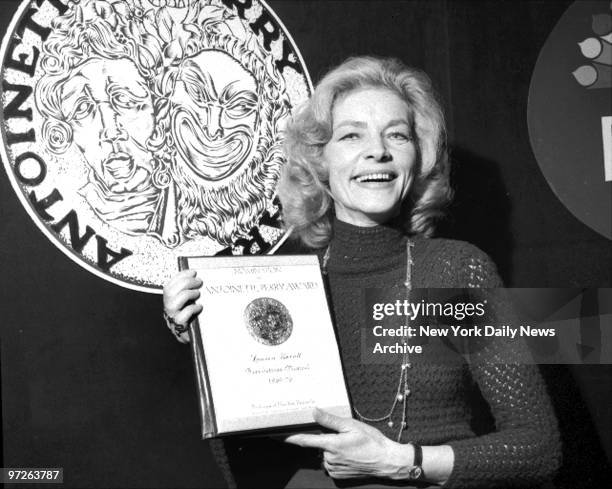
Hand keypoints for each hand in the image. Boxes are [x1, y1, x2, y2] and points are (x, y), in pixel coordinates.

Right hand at [162, 269, 202, 343]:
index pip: (169, 286)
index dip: (180, 276)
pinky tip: (200, 307)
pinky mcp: (180, 330)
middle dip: (185, 283)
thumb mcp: (195, 303)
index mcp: (170, 302)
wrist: (201, 340)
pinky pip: (180, 317)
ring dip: (186, 294)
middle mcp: (168, 311)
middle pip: (169, 292)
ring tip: (198, 293)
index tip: (193, 271)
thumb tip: (201, 278)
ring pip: (171, 303)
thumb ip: (194, 292)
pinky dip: (191, 309)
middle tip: (199, 282)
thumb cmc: (199, 319)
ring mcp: (172, 321)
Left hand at [285, 408, 412, 479]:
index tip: (276, 434)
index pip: (305, 440)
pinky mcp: (339, 475)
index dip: (290, 437)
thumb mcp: (351, 425)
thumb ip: (330, 420)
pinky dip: (337, 457)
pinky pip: (331, 463)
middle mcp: (329, 458)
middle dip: (326, 439)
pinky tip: (350, 454)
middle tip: (343, 436)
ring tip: (350, 445)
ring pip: (325, 454)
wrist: (386, 461)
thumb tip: (314, 411)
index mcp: (331, 445)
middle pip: (319, 445)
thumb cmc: (371, 441)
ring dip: (332, 449)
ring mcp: (334, 468)